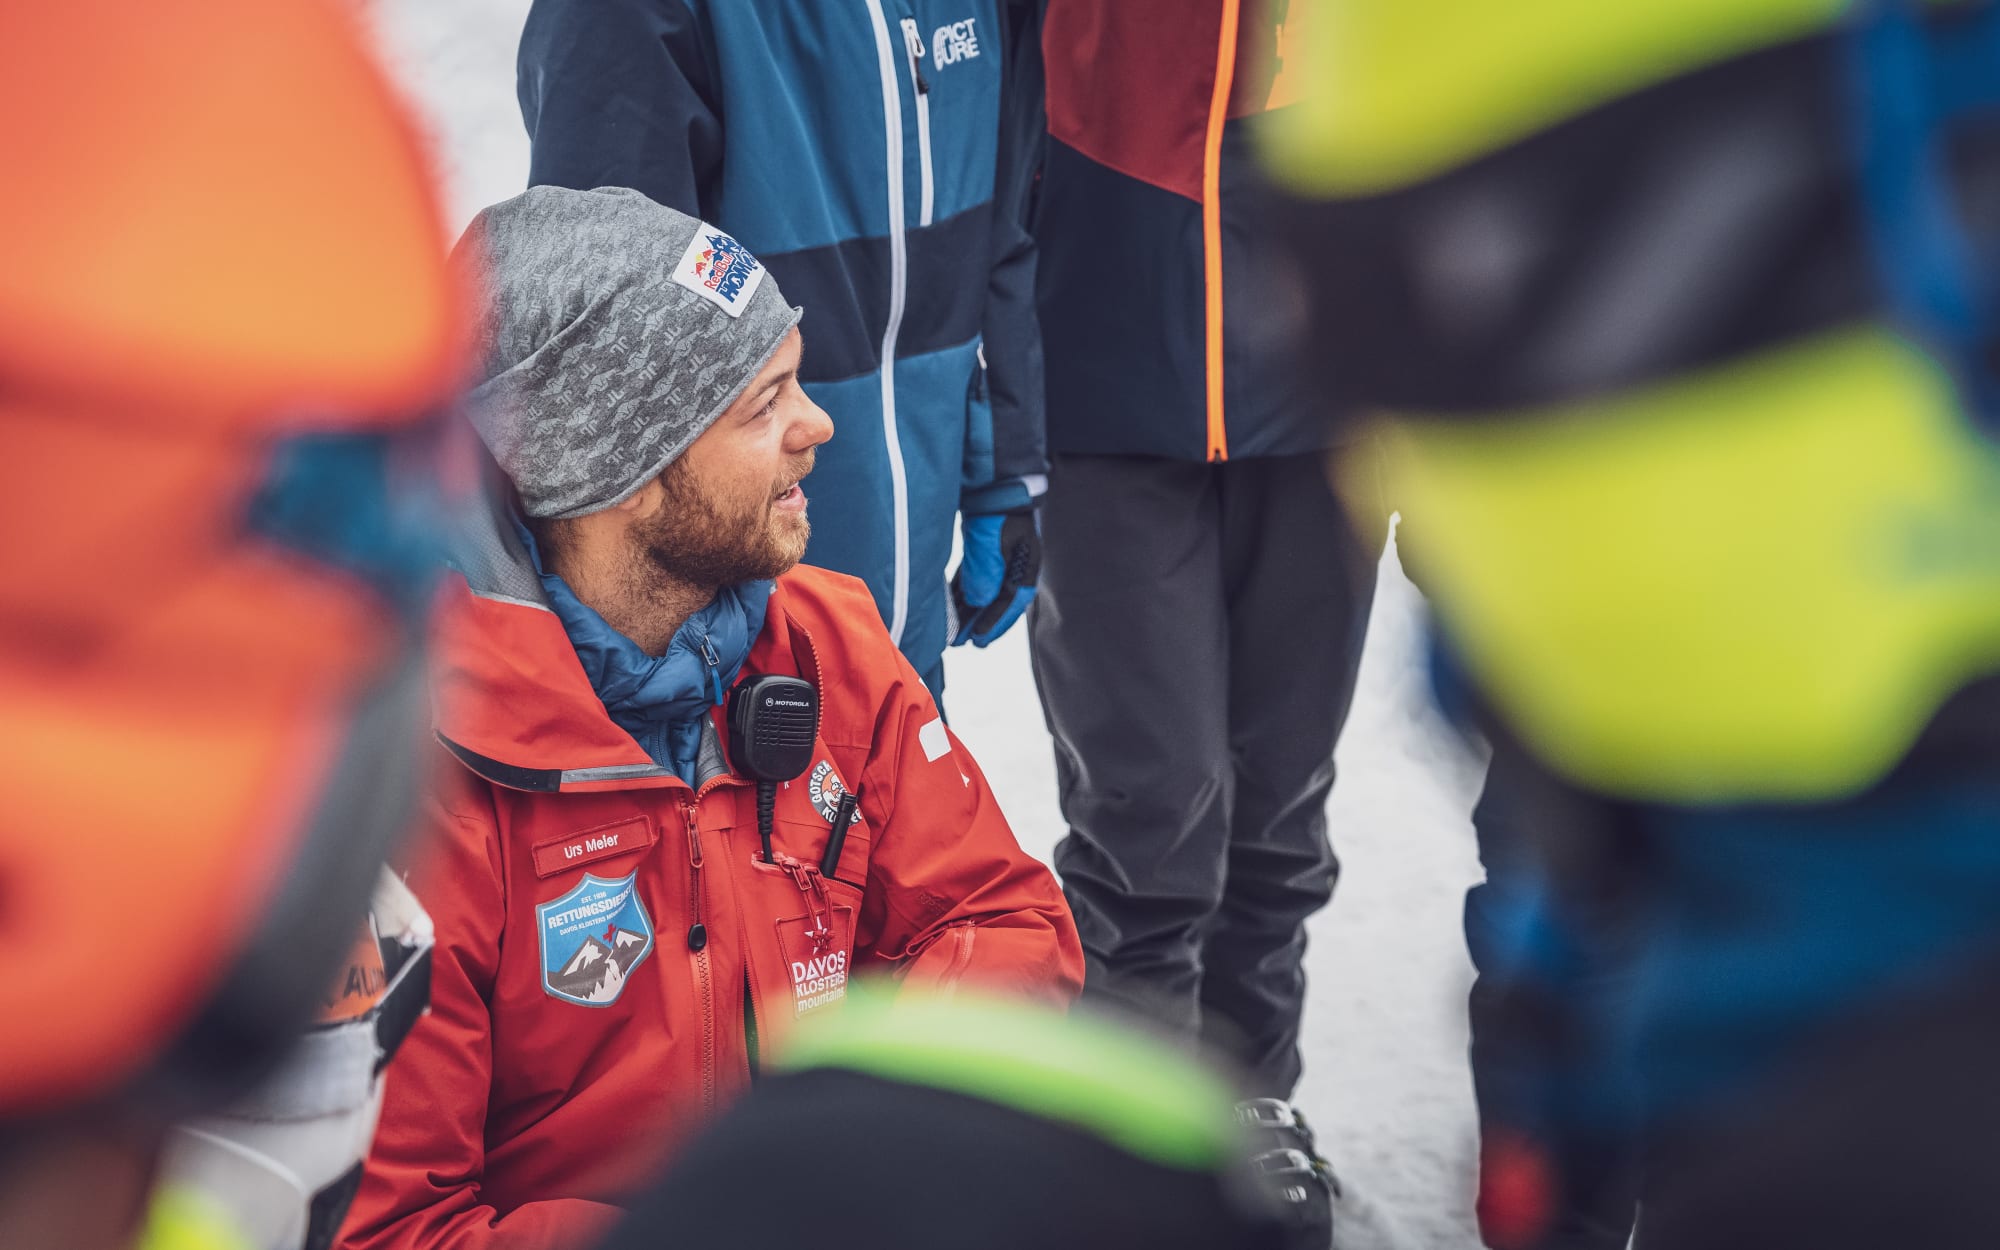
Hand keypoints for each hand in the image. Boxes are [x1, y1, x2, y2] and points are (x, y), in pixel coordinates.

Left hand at [948, 509, 1039, 646]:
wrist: (994, 483)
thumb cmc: (997, 512)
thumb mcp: (990, 544)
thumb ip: (984, 574)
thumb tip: (979, 603)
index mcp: (1024, 567)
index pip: (1010, 603)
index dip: (994, 623)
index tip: (978, 640)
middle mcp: (1015, 566)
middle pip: (997, 602)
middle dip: (980, 623)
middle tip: (964, 643)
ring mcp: (1000, 559)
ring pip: (984, 592)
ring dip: (970, 611)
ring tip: (956, 629)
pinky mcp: (985, 551)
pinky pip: (975, 578)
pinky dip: (965, 593)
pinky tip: (954, 604)